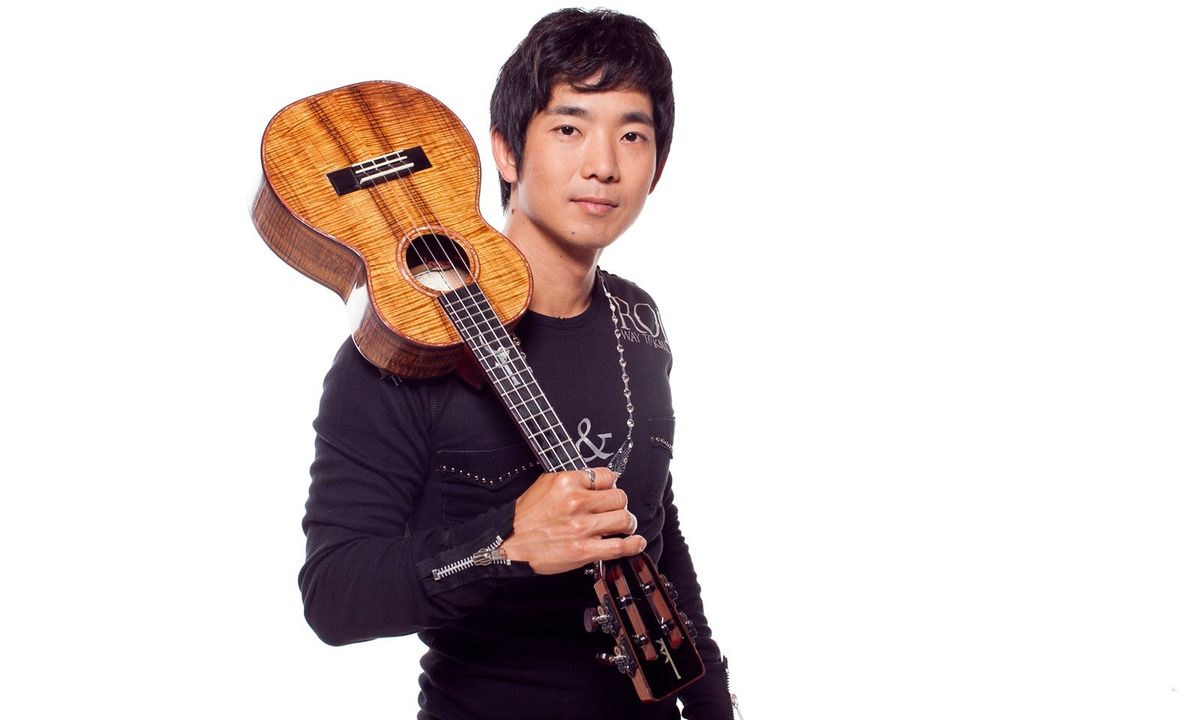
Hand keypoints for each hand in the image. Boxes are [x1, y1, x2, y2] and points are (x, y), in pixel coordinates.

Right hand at [501, 467, 644, 574]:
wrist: (509, 543)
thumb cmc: (525, 517)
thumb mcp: (545, 485)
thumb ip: (572, 480)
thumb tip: (596, 481)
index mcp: (567, 482)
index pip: (607, 476)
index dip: (611, 484)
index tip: (610, 491)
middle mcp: (577, 502)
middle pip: (619, 497)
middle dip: (620, 504)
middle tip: (617, 510)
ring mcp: (582, 527)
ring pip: (624, 519)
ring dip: (628, 523)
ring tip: (624, 526)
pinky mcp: (584, 550)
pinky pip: (619, 546)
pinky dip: (633, 545)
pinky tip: (636, 542)